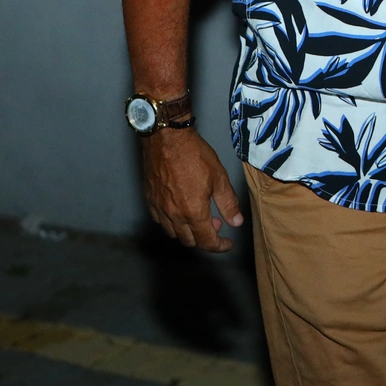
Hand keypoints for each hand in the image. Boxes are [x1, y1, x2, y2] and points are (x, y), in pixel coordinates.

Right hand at [141, 127, 244, 252]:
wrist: (166, 139)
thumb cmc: (195, 155)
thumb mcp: (219, 178)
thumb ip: (228, 203)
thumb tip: (236, 222)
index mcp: (193, 212)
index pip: (206, 241)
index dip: (219, 246)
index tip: (227, 244)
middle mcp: (174, 215)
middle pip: (189, 241)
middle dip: (204, 238)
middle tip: (216, 223)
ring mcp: (159, 209)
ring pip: (173, 233)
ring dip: (188, 232)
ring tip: (198, 216)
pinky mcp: (149, 200)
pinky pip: (160, 221)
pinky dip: (172, 223)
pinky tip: (179, 211)